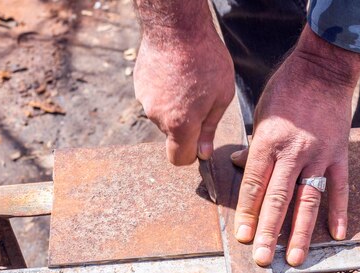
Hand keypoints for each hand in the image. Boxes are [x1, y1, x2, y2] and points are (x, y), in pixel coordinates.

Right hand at [133, 0, 234, 164]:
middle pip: (172, 134)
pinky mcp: (138, 85)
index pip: (178, 158)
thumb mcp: (221, 96)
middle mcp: (158, 117)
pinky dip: (164, 91)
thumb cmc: (206, 59)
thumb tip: (203, 153)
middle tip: (200, 98)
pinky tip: (175, 72)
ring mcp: (145, 101)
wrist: (176, 27)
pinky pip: (154, 97)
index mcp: (181, 125)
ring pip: (163, 115)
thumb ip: (209, 128)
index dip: (190, 155)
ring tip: (188, 80)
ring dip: (174, 105)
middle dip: (185, 124)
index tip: (199, 142)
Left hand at [233, 26, 359, 266]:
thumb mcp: (260, 115)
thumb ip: (252, 145)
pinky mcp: (339, 154)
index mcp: (268, 143)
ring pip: (307, 200)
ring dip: (300, 231)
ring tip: (295, 257)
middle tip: (261, 258)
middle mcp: (292, 152)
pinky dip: (339, 211)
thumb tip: (237, 163)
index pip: (254, 185)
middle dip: (268, 231)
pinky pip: (340, 187)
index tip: (242, 236)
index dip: (247, 213)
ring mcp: (318, 155)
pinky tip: (337, 234)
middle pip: (277, 199)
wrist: (324, 70)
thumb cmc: (286, 90)